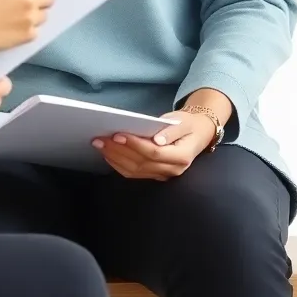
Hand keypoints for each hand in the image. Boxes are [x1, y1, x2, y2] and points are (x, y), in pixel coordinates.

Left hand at [91, 111, 216, 180]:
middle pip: (141, 163)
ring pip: (135, 170)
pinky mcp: (155, 174)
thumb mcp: (183, 122)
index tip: (118, 134)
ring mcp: (163, 175)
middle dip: (118, 151)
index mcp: (181, 156)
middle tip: (99, 139)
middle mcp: (172, 169)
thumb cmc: (189, 125)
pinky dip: (119, 165)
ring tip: (99, 144)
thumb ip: (171, 131)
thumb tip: (156, 140)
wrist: (197, 134)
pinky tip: (107, 154)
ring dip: (115, 158)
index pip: (154, 153)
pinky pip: (135, 173)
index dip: (135, 144)